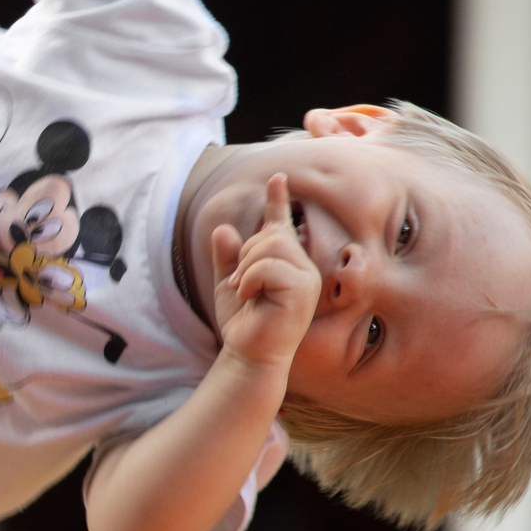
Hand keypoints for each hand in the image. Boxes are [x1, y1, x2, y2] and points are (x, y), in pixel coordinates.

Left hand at [208, 173, 317, 373]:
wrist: (248, 353)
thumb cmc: (243, 322)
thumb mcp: (228, 284)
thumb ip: (228, 258)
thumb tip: (223, 229)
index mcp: (288, 262)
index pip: (282, 225)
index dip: (279, 199)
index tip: (277, 177)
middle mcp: (303, 266)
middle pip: (271, 234)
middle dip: (245, 257)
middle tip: (241, 287)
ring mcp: (307, 278)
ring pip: (270, 246)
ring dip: (246, 269)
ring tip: (246, 293)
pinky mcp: (302, 291)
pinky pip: (267, 266)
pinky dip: (250, 280)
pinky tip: (251, 297)